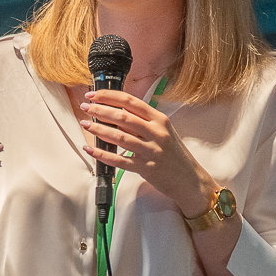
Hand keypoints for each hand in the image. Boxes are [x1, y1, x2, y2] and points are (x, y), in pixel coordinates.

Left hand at [79, 90, 217, 212]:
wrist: (190, 180)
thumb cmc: (173, 154)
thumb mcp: (163, 132)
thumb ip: (142, 122)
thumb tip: (114, 111)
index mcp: (159, 120)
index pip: (131, 102)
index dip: (109, 96)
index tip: (93, 95)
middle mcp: (156, 132)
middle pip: (123, 117)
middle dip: (100, 110)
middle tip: (85, 107)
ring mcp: (151, 150)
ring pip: (119, 137)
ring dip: (99, 130)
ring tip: (85, 124)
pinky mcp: (146, 167)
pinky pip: (119, 160)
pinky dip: (102, 154)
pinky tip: (90, 149)